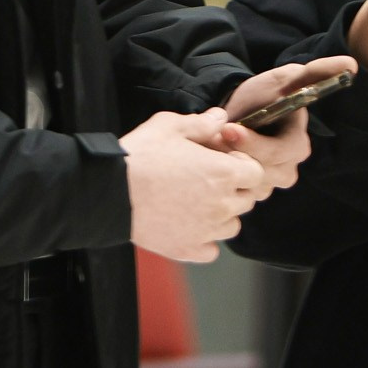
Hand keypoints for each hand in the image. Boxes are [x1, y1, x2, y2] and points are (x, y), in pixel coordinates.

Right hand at [124, 109, 274, 262]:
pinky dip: (205, 241)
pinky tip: (189, 226)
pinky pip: (211, 250)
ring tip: (199, 203)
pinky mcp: (188, 249)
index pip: (256, 173)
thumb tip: (221, 117)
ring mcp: (207, 231)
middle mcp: (222, 204)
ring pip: (232, 226)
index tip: (226, 161)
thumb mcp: (170, 126)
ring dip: (222, 215)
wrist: (111, 192)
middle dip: (235, 189)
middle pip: (247, 200)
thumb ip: (201, 123)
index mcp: (224, 172)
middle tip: (210, 180)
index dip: (243, 165)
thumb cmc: (141, 156)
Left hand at [218, 58, 356, 188]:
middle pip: (262, 172)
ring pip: (248, 183)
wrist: (237, 113)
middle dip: (237, 154)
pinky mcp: (251, 191)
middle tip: (217, 135)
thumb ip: (316, 72)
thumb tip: (351, 65)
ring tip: (216, 145)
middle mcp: (288, 168)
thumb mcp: (285, 80)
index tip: (228, 128)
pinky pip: (237, 191)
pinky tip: (219, 158)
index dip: (253, 143)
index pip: (279, 153)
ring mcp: (270, 183)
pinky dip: (225, 175)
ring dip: (228, 164)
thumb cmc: (263, 95)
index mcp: (298, 145)